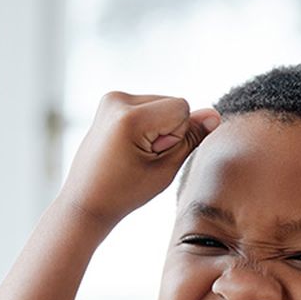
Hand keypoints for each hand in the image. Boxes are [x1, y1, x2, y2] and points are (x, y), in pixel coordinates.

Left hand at [56, 91, 219, 226]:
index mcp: (130, 117)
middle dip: (168, 130)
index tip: (153, 156)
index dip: (178, 135)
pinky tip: (129, 146)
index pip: (182, 108)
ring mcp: (111, 99)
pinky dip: (147, 125)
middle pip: (172, 103)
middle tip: (142, 158)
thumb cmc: (124, 193)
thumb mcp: (165, 170)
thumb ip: (191, 138)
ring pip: (162, 104)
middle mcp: (117, 100)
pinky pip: (148, 107)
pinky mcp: (110, 102)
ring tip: (134, 154)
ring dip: (158, 128)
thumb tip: (214, 115)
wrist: (86, 201)